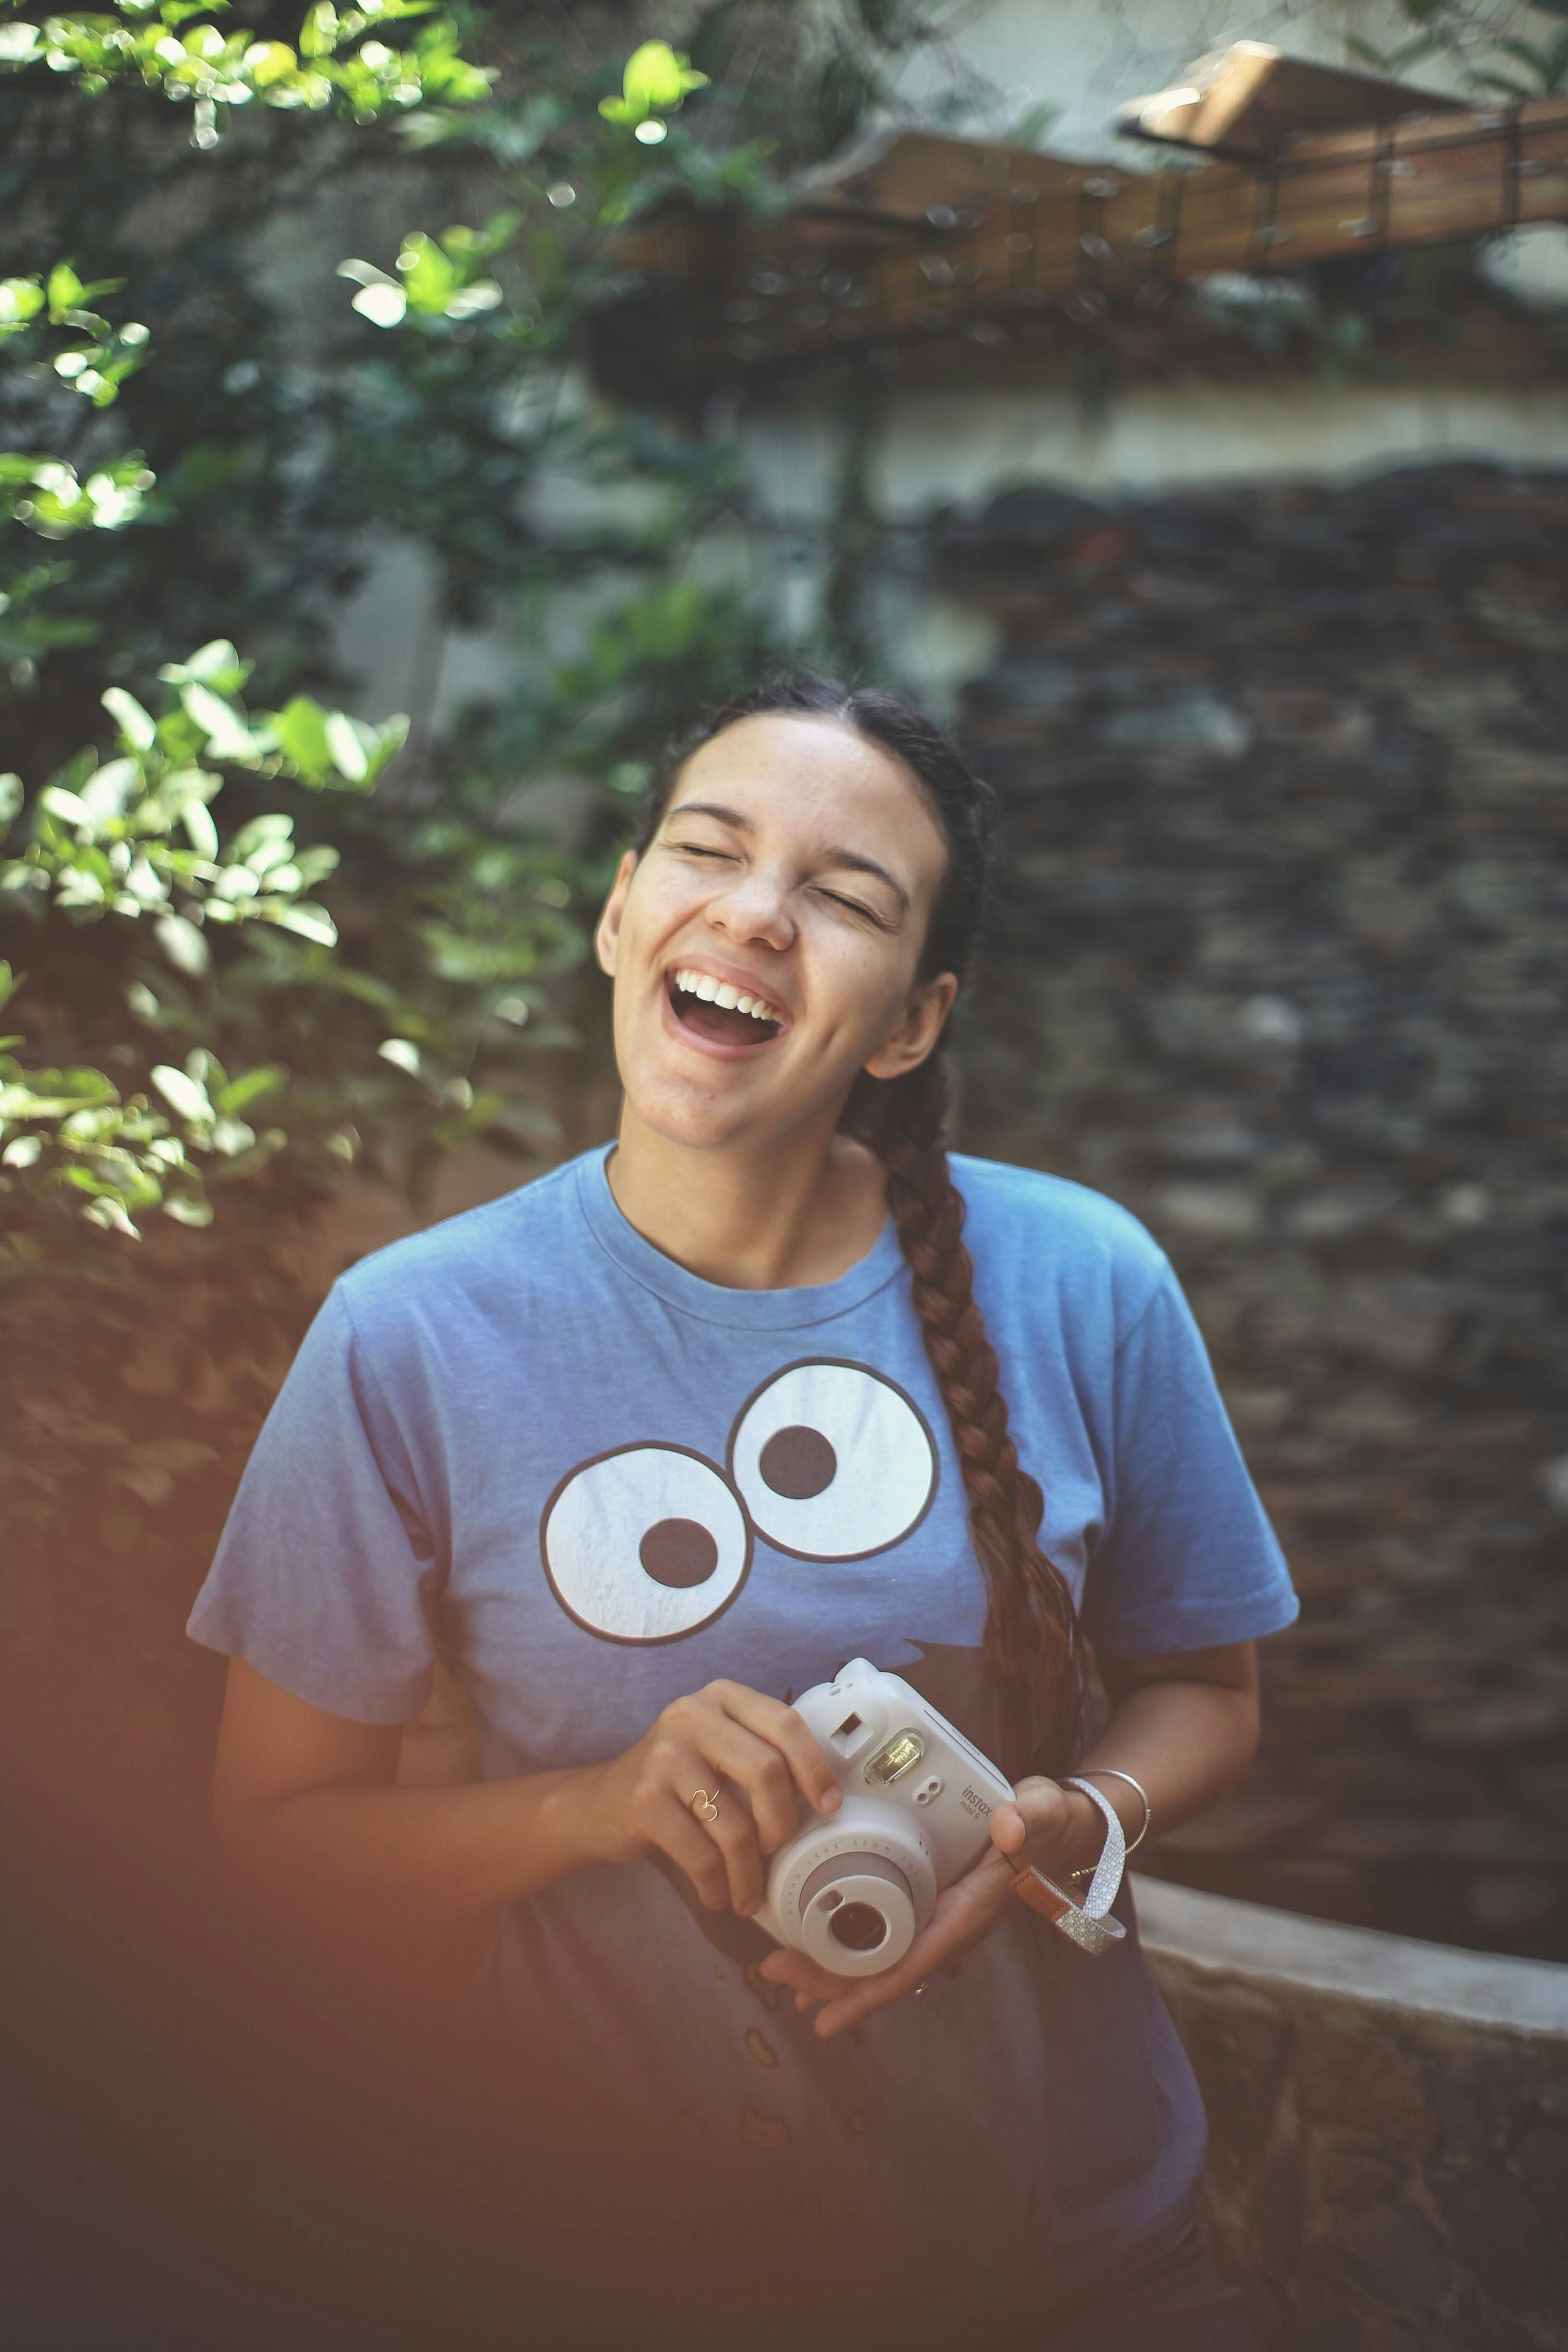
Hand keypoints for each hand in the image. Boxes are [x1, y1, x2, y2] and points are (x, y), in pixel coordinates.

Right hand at [576, 1679, 841, 1916]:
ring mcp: (664, 1755)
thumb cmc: (677, 1782)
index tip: (829, 1805)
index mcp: (721, 1696)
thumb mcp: (719, 1749)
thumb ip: (761, 1754)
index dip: (815, 1767)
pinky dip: (716, 1885)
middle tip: (777, 1852)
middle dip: (781, 1825)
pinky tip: (717, 1895)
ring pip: (735, 1824)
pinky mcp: (644, 1798)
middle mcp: (692, 1715)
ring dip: (748, 1872)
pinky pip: (701, 1854)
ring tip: (747, 1893)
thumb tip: (825, 1801)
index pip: (785, 1722)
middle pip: (767, 1772)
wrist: (600, 1804)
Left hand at [757, 1774, 1103, 2037]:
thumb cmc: (1049, 1824)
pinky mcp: (934, 1900)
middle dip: (829, 1979)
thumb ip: (1028, 1820)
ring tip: (784, 1970)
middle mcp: (950, 1925)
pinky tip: (822, 1937)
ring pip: (880, 1954)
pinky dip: (851, 1939)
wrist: (1063, 1828)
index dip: (864, 1996)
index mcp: (966, 1915)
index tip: (824, 2021)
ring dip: (833, 1964)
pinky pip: (887, 1932)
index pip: (909, 1966)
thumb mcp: (1042, 1814)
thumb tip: (1009, 1826)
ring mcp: (940, 1915)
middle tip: (775, 1972)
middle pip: (883, 1969)